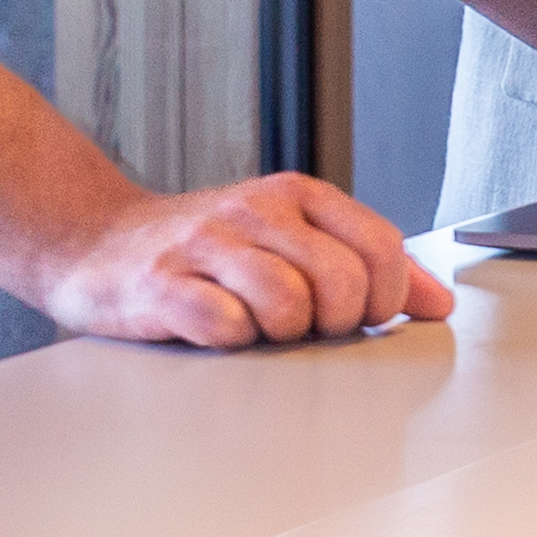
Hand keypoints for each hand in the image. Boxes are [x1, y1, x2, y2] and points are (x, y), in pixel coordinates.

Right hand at [45, 174, 456, 348]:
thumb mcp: (294, 241)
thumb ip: (367, 265)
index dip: (386, 299)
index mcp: (298, 196)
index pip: (381, 247)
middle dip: (336, 323)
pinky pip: (224, 325)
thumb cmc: (207, 250)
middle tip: (305, 327)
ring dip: (280, 334)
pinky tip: (215, 329)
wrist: (98, 243)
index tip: (362, 318)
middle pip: (343, 283)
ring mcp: (206, 244)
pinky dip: (231, 340)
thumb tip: (438, 303)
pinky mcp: (160, 284)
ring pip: (288, 305)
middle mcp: (256, 210)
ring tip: (256, 325)